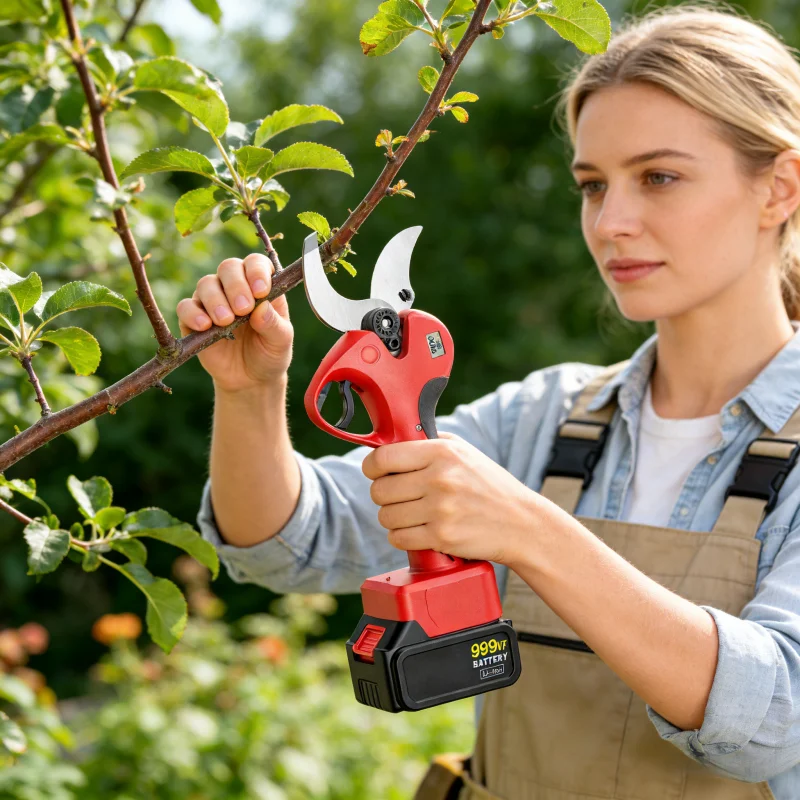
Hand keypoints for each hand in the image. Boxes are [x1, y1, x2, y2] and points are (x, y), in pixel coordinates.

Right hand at [175, 253, 293, 392]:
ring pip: (206, 284)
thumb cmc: (270, 353)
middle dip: (235, 285)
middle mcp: (235, 287)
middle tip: (243, 309)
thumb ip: (274, 324)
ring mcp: (213, 300)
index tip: (260, 291)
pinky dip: (192, 313)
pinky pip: (185, 307)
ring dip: (215, 300)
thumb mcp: (280, 341)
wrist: (250, 379)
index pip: (255, 263)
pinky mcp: (193, 318)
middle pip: (228, 267)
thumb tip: (261, 308)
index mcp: (260, 285)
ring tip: (225, 321)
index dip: (256, 272)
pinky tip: (205, 325)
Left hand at [361, 431, 535, 565]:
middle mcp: (439, 478)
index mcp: (441, 452)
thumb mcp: (464, 451)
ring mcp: (440, 509)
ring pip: (386, 517)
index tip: (377, 472)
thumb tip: (389, 441)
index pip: (382, 457)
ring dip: (393, 518)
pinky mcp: (442, 537)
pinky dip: (403, 537)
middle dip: (384, 495)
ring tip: (413, 514)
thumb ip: (427, 442)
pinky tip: (418, 530)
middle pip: (379, 490)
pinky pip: (398, 538)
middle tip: (399, 496)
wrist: (521, 522)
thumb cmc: (488, 484)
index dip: (372, 467)